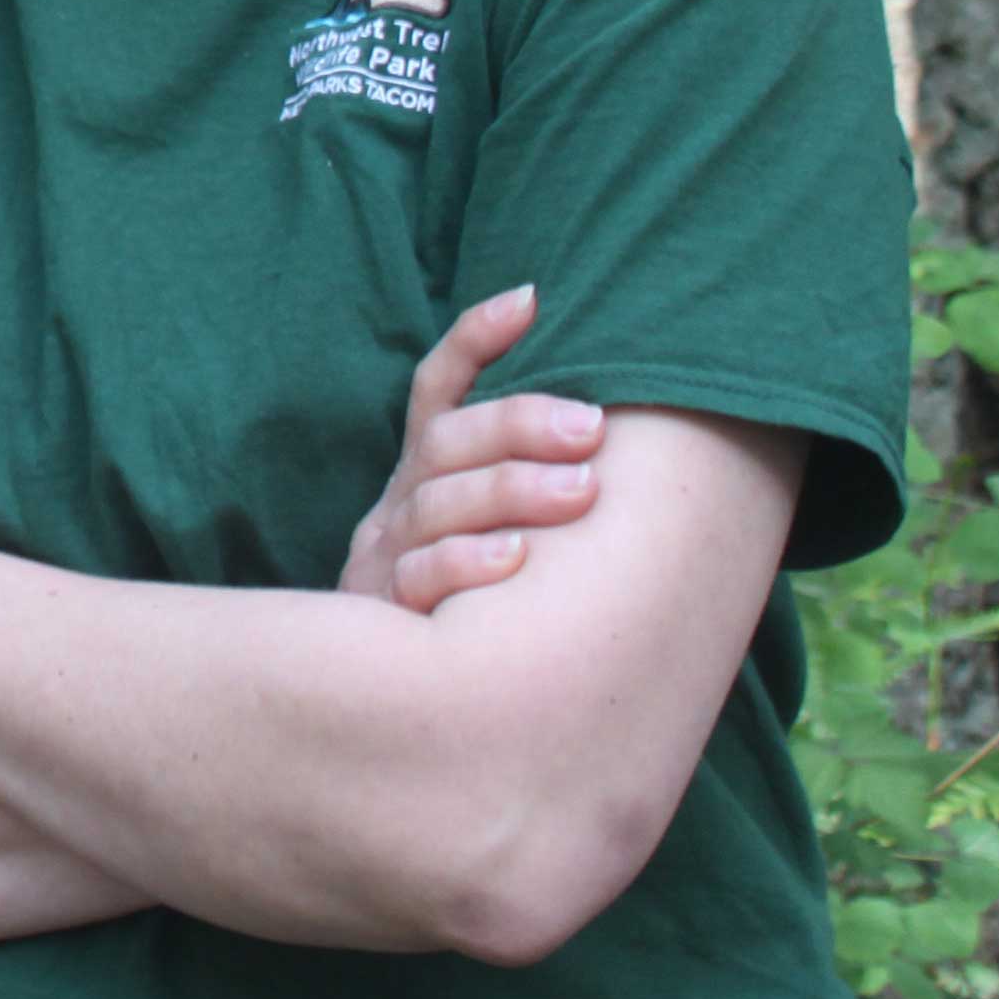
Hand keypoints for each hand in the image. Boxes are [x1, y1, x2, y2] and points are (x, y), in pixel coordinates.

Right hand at [337, 284, 604, 613]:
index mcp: (425, 470)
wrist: (394, 697)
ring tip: (581, 490)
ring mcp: (387, 554)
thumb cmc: (473, 600)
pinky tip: (516, 559)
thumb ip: (526, 476)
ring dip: (510, 489)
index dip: (476, 341)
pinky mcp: (384, 611)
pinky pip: (418, 577)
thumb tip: (613, 420)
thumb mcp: (488, 527)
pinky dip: (465, 564)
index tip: (530, 301)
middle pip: (447, 442)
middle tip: (592, 426)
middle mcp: (402, 501)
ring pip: (438, 503)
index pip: (439, 388)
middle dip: (520, 424)